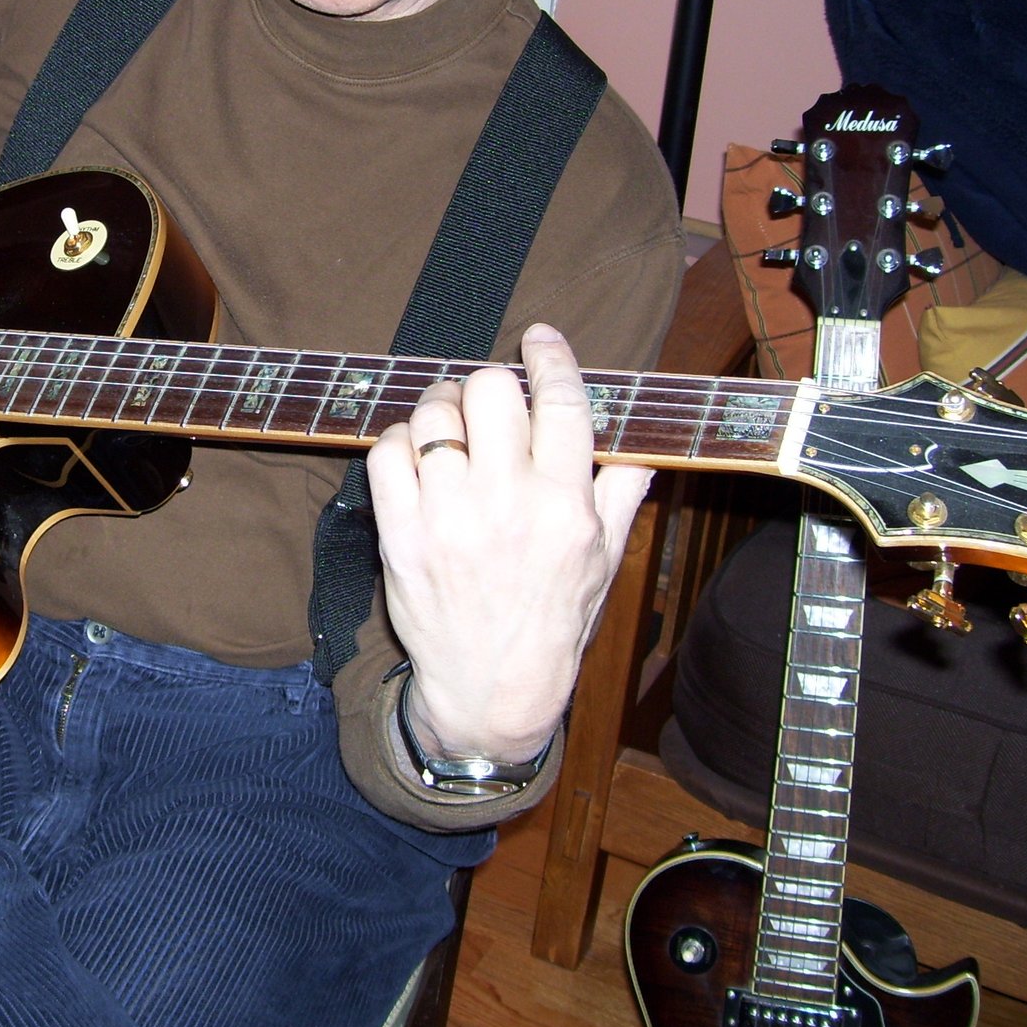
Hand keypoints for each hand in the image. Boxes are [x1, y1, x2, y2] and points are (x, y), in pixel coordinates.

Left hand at [366, 324, 652, 763]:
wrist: (491, 688)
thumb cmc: (551, 622)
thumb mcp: (602, 562)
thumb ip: (619, 495)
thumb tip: (640, 446)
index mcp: (565, 506)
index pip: (561, 404)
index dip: (550, 358)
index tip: (540, 338)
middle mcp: (508, 504)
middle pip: (490, 391)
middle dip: (489, 385)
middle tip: (487, 403)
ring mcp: (449, 518)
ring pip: (434, 415)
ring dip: (441, 409)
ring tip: (449, 429)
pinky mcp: (401, 535)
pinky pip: (386, 453)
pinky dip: (399, 443)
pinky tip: (416, 460)